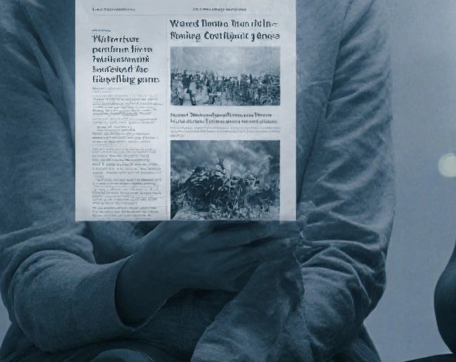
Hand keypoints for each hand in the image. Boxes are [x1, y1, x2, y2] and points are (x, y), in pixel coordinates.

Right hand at [116, 221, 299, 324]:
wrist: (156, 270)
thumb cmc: (170, 235)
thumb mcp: (178, 216)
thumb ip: (202, 203)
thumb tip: (227, 177)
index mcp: (193, 229)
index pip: (228, 218)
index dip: (252, 212)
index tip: (272, 204)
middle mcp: (204, 249)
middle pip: (245, 236)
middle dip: (273, 227)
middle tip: (296, 219)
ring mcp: (213, 266)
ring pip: (252, 254)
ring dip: (278, 244)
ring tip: (299, 234)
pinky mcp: (219, 279)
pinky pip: (248, 266)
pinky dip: (267, 256)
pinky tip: (285, 248)